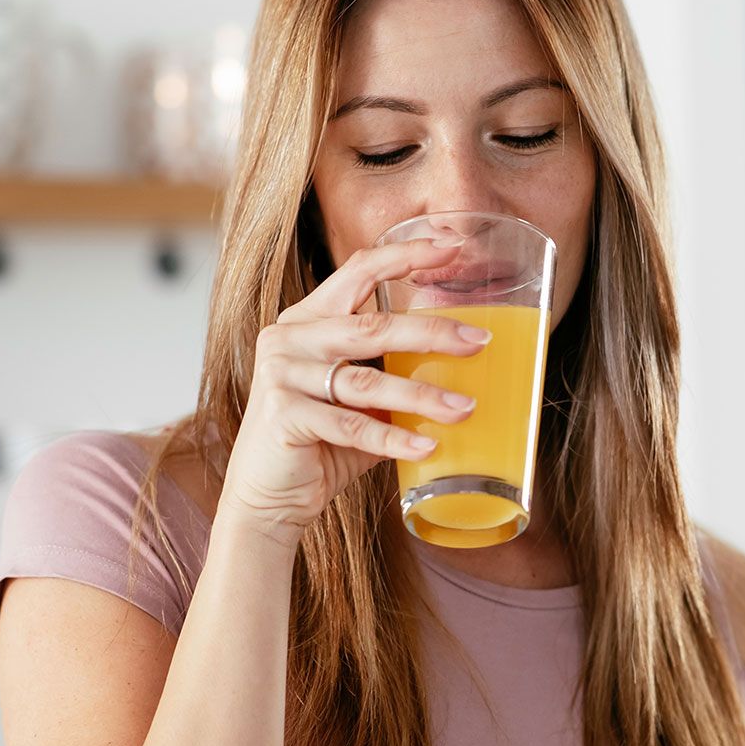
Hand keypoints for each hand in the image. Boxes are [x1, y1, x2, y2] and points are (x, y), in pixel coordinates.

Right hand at [218, 238, 488, 541]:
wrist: (267, 497)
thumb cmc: (318, 446)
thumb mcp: (357, 402)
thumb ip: (391, 375)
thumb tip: (461, 364)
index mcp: (307, 320)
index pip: (358, 271)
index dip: (406, 256)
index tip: (453, 248)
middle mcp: (289, 338)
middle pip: (371, 326)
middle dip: (431, 333)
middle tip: (478, 343)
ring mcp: (281, 375)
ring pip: (366, 381)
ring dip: (421, 395)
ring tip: (463, 407)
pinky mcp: (282, 415)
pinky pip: (351, 425)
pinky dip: (393, 440)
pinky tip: (427, 446)